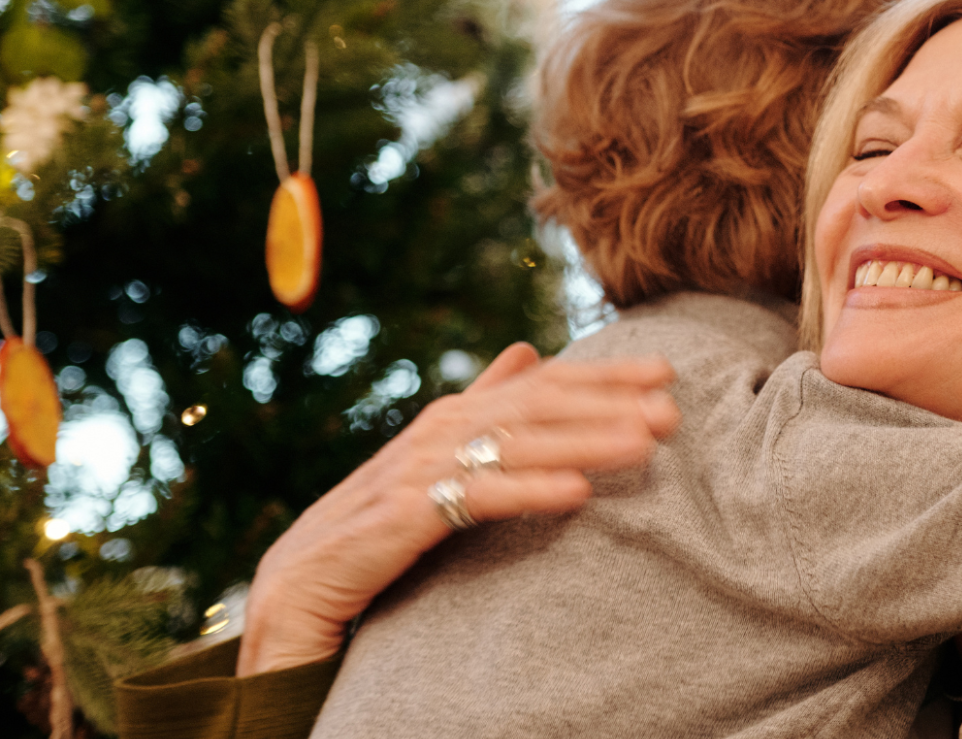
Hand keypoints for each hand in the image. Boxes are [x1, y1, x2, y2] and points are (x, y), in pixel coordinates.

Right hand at [236, 343, 679, 674]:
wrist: (286, 610)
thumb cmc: (369, 548)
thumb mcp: (433, 479)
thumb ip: (481, 420)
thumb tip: (527, 351)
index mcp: (439, 429)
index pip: (531, 388)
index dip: (598, 377)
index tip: (666, 372)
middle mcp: (422, 443)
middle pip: (524, 406)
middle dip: (602, 400)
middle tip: (672, 401)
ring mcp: (400, 481)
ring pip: (504, 444)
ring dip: (581, 440)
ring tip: (645, 440)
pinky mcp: (384, 527)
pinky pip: (467, 501)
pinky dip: (525, 491)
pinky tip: (578, 492)